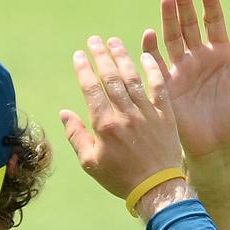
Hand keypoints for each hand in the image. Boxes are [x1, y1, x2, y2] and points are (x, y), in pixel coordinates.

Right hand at [60, 36, 186, 206]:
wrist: (157, 188)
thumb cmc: (120, 178)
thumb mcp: (91, 162)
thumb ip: (76, 135)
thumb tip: (64, 113)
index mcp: (104, 124)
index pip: (91, 88)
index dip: (84, 69)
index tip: (79, 54)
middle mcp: (125, 114)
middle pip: (110, 78)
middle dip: (101, 56)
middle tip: (94, 40)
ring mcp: (147, 113)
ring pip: (132, 78)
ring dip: (123, 58)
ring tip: (115, 42)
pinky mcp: (166, 115)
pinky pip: (159, 87)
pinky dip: (152, 70)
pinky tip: (146, 56)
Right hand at [142, 0, 229, 161]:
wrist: (217, 145)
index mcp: (221, 55)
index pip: (215, 24)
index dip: (211, 7)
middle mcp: (199, 57)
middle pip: (190, 25)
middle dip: (184, 6)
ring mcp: (182, 69)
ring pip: (172, 38)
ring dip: (168, 20)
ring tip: (166, 0)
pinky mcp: (167, 84)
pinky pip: (156, 63)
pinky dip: (151, 49)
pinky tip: (149, 34)